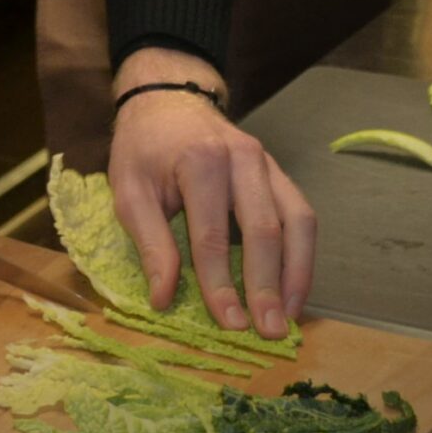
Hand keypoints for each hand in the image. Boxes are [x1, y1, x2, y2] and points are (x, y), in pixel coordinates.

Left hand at [105, 48, 315, 339]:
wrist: (167, 101)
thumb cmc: (144, 149)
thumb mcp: (128, 190)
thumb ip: (149, 242)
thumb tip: (164, 298)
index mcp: (199, 161)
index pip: (213, 235)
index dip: (221, 284)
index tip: (229, 325)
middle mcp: (242, 158)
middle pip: (265, 230)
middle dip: (268, 286)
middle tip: (270, 331)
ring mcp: (267, 162)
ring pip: (297, 222)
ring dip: (297, 274)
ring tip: (291, 316)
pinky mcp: (278, 171)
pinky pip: (302, 214)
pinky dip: (303, 254)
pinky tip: (295, 287)